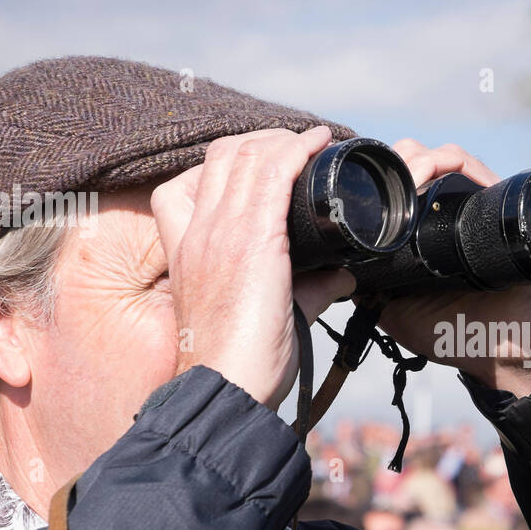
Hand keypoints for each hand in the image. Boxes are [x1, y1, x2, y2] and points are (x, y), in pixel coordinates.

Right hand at [151, 127, 355, 409]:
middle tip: (297, 148)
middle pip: (222, 156)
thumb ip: (307, 288)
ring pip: (246, 155)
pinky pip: (273, 173)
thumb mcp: (268, 313)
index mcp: (187, 249)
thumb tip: (343, 275)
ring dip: (283, 140)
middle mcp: (199, 232)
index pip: (188, 182)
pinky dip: (297, 149)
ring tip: (312, 142)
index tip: (266, 164)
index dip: (229, 163)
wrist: (225, 388)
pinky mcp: (253, 240)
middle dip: (262, 142)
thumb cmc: (240, 364)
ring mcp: (221, 232)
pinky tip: (319, 142)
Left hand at [368, 140, 530, 397]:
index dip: (381, 174)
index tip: (368, 182)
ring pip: (443, 157)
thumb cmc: (460, 334)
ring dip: (426, 159)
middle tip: (397, 180)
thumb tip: (335, 268)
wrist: (513, 346)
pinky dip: (461, 163)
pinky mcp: (500, 206)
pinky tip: (449, 169)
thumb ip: (370, 294)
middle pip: (416, 158)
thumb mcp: (400, 317)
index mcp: (419, 234)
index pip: (395, 183)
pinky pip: (476, 170)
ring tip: (418, 174)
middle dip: (401, 161)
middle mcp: (445, 213)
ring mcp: (473, 206)